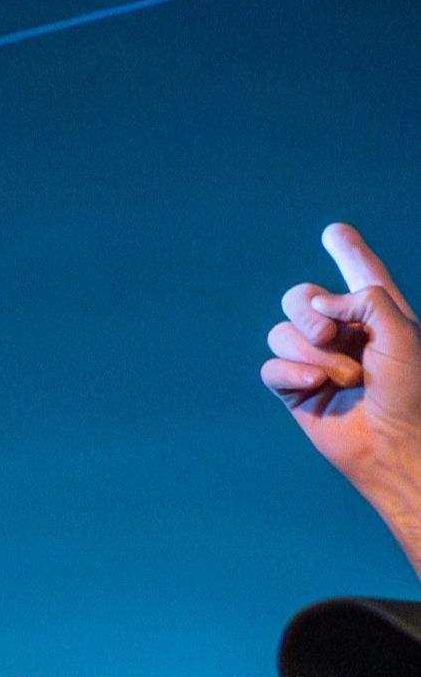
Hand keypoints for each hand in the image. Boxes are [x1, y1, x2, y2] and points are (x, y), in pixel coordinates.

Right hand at [270, 221, 420, 560]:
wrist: (396, 444)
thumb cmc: (412, 390)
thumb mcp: (402, 331)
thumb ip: (363, 298)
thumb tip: (319, 303)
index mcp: (379, 317)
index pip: (361, 274)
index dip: (348, 251)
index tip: (335, 232)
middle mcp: (346, 335)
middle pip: (300, 297)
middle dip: (310, 314)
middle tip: (335, 338)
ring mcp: (317, 361)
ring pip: (281, 332)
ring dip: (311, 353)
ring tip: (344, 379)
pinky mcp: (295, 389)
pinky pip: (271, 366)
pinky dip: (291, 373)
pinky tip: (316, 387)